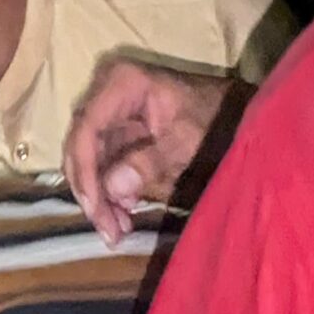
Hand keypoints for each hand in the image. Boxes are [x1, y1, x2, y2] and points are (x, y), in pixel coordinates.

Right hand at [63, 56, 249, 244]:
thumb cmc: (215, 117)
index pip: (86, 130)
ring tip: (118, 229)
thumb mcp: (186, 140)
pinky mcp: (113, 129)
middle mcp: (104, 92)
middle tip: (108, 230)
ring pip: (85, 160)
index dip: (86, 173)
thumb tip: (113, 189)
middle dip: (91, 191)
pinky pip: (99, 163)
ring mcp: (107, 111)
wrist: (233, 110)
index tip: (96, 209)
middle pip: (80, 147)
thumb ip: (150, 163)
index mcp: (121, 83)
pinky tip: (122, 214)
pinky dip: (108, 190)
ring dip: (98, 196)